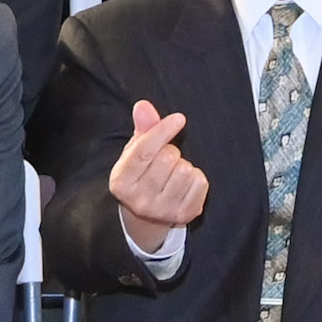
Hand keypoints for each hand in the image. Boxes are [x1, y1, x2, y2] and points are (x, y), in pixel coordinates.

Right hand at [107, 100, 210, 236]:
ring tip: (173, 173)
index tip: (179, 118)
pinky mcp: (184, 215)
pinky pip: (200, 182)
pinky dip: (196, 177)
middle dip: (170, 151)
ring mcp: (162, 211)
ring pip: (185, 170)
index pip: (143, 151)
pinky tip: (184, 184)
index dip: (162, 131)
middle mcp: (139, 200)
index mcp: (121, 182)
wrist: (148, 216)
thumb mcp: (135, 151)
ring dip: (183, 164)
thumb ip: (142, 128)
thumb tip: (143, 106)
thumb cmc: (142, 174)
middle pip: (167, 158)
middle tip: (165, 159)